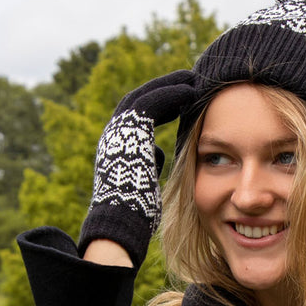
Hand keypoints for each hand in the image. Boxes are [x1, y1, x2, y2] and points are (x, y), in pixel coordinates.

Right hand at [78, 71, 194, 268]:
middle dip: (164, 90)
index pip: (136, 118)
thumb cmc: (135, 215)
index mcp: (115, 149)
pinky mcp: (130, 133)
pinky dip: (171, 93)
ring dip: (170, 86)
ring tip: (193, 80)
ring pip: (144, 97)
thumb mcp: (143, 184)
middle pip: (137, 102)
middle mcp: (112, 136)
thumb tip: (157, 154)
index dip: (160, 106)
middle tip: (188, 81)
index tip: (181, 102)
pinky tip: (191, 90)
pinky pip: (152, 102)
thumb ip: (148, 164)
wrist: (121, 225)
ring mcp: (118, 133)